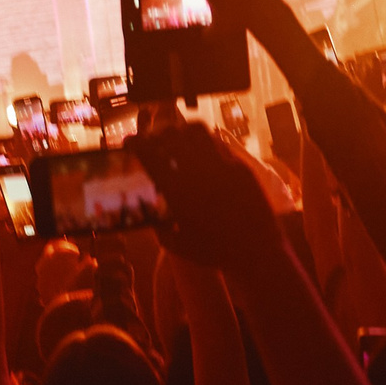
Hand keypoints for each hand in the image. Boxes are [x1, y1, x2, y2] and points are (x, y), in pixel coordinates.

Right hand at [127, 122, 284, 277]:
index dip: (136, 144)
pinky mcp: (241, 166)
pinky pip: (219, 144)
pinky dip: (205, 144)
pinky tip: (204, 155)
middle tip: (156, 141)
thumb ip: (160, 229)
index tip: (130, 141)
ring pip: (197, 132)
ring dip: (183, 133)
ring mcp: (222, 164)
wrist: (256, 250)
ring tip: (179, 141)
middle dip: (159, 135)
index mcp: (177, 190)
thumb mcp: (177, 245)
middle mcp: (198, 171)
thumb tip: (153, 219)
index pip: (150, 154)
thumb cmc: (214, 252)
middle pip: (172, 135)